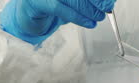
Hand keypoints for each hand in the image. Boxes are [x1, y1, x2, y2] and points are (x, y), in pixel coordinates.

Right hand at [0, 0, 115, 43]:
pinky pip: (61, 9)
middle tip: (107, 8)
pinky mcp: (37, 1)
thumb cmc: (52, 2)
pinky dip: (79, 18)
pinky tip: (90, 23)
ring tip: (99, 17)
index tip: (109, 0)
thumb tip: (107, 1)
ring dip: (90, 10)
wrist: (29, 11)